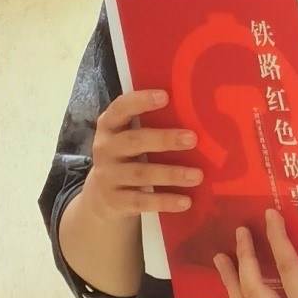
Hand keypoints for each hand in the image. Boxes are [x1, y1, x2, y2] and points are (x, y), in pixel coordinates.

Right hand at [83, 89, 201, 226]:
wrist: (100, 197)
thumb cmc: (127, 155)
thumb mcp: (129, 136)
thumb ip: (150, 123)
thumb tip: (195, 110)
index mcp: (110, 126)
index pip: (120, 108)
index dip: (140, 101)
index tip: (165, 96)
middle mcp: (105, 149)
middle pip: (134, 141)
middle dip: (164, 139)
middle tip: (193, 139)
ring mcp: (108, 176)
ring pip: (141, 173)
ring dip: (171, 174)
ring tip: (197, 175)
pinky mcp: (115, 201)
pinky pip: (141, 201)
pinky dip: (164, 201)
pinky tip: (185, 201)